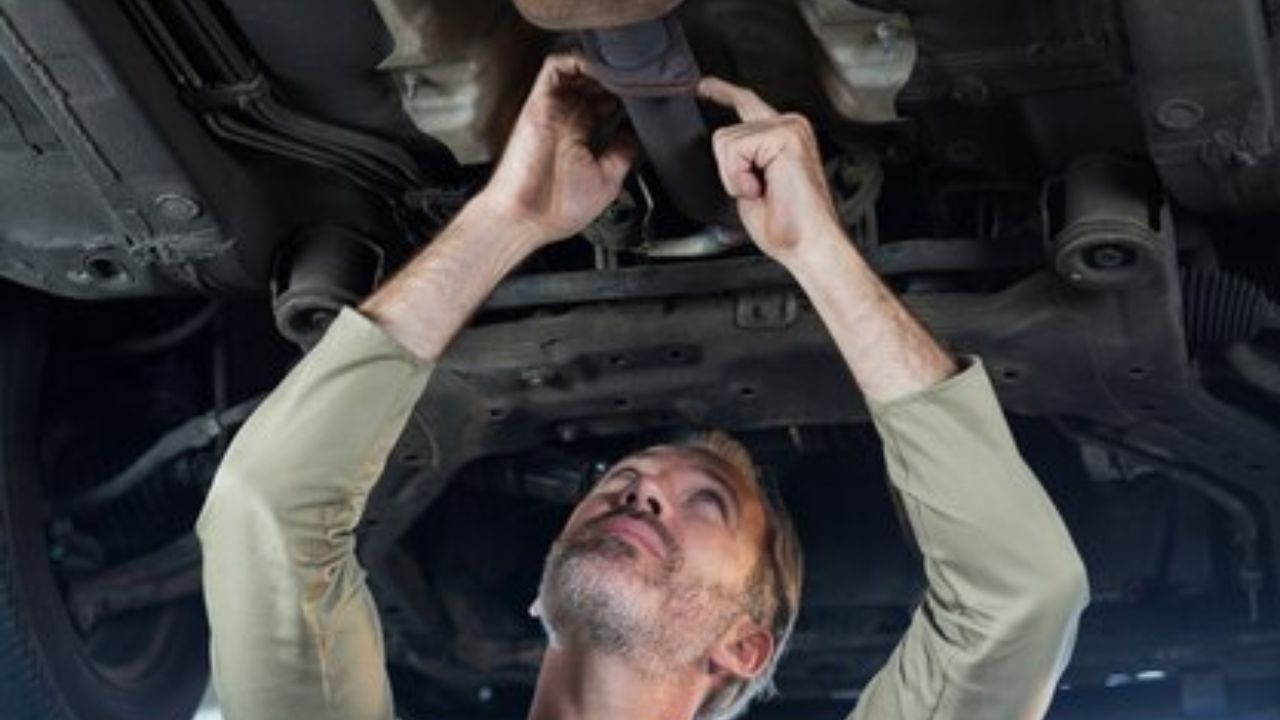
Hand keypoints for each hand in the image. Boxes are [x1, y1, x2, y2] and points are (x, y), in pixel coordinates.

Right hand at [476, 53, 635, 245]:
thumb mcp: (608, 180)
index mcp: (582, 138)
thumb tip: (639, 135)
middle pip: (594, 83)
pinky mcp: (540, 103)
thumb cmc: (556, 210)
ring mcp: (555, 110)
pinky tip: (599, 69)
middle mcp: (568, 120)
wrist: (525, 220)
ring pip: (577, 70)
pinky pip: (555, 67)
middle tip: (640, 80)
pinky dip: (577, 60)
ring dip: (600, 66)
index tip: (646, 96)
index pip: (606, 103)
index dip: (626, 95)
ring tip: (623, 71)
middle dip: (617, 77)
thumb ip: (623, 152)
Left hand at [698, 77, 842, 263]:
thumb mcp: (750, 185)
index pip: (746, 103)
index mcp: (783, 136)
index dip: (722, 93)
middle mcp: (789, 125)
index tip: (704, 86)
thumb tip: (725, 149)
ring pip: (726, 142)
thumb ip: (741, 159)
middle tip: (757, 193)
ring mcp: (789, 127)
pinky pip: (735, 150)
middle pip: (723, 134)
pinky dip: (739, 177)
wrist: (807, 245)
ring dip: (735, 177)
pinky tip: (763, 189)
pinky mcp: (785, 135)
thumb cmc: (786, 227)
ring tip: (763, 192)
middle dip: (729, 172)